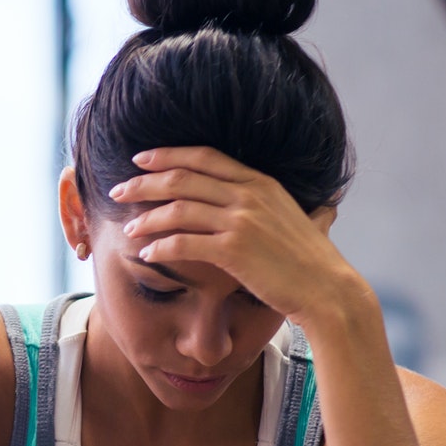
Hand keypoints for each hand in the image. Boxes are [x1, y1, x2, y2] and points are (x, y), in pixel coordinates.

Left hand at [108, 147, 371, 332]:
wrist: (327, 290)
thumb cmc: (312, 261)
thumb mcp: (300, 218)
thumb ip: (284, 207)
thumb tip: (310, 202)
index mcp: (260, 182)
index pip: (204, 157)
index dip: (168, 155)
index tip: (140, 159)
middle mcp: (249, 195)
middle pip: (183, 178)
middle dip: (144, 183)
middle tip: (118, 190)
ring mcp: (241, 221)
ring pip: (178, 210)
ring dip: (147, 218)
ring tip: (129, 229)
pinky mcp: (233, 251)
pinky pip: (184, 244)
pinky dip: (160, 247)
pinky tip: (146, 254)